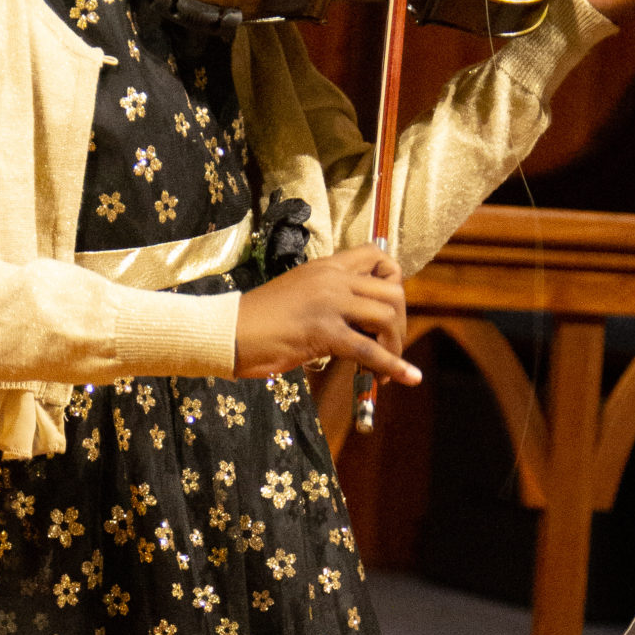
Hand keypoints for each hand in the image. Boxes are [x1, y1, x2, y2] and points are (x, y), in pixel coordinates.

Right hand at [234, 244, 419, 384]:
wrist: (226, 331)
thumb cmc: (258, 320)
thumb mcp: (299, 296)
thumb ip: (329, 299)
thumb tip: (359, 322)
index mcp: (326, 266)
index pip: (377, 256)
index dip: (394, 281)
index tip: (389, 309)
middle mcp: (332, 278)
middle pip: (391, 291)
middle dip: (399, 322)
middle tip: (388, 345)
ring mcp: (328, 302)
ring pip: (385, 317)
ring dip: (394, 345)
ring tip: (384, 369)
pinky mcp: (322, 331)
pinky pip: (368, 349)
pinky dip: (393, 365)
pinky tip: (408, 377)